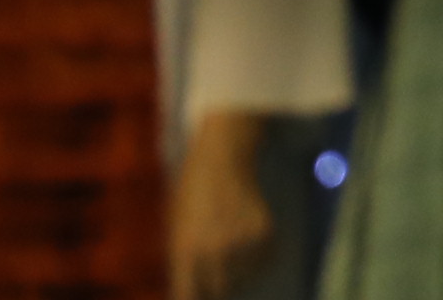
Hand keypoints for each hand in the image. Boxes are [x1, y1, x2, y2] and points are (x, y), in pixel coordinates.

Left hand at [170, 112, 271, 299]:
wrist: (221, 157)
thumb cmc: (191, 193)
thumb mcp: (176, 229)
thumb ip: (182, 260)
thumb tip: (191, 287)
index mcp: (186, 252)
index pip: (189, 295)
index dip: (194, 297)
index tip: (199, 294)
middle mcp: (215, 252)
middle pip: (220, 290)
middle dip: (217, 286)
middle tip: (218, 276)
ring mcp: (243, 242)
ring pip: (245, 277)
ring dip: (240, 271)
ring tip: (235, 253)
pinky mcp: (266, 231)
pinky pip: (264, 259)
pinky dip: (259, 256)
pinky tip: (249, 241)